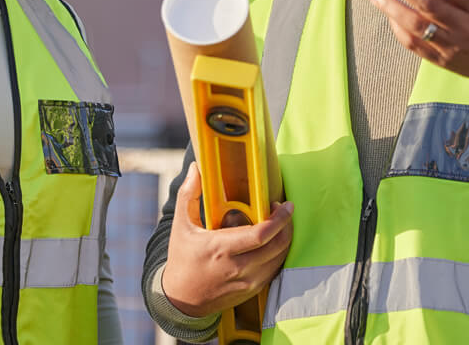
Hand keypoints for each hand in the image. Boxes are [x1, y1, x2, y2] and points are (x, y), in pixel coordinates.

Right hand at [161, 162, 294, 317]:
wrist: (181, 300)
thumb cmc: (182, 259)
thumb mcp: (181, 225)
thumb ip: (188, 194)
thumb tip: (196, 168)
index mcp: (220, 248)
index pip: (260, 234)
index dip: (279, 219)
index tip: (285, 205)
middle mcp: (237, 267)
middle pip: (276, 246)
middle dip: (287, 226)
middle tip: (285, 210)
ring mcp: (247, 282)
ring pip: (279, 258)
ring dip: (286, 239)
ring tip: (280, 224)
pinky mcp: (252, 290)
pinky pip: (274, 270)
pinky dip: (279, 254)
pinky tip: (273, 241)